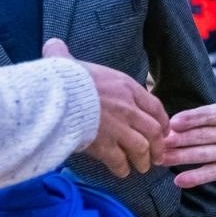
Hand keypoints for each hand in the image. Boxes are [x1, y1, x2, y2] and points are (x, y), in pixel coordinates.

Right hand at [44, 38, 168, 176]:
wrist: (55, 97)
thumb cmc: (62, 78)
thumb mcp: (68, 62)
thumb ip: (64, 54)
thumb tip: (53, 44)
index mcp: (125, 87)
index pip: (154, 105)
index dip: (161, 120)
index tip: (162, 130)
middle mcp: (128, 108)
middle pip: (153, 131)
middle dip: (157, 146)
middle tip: (156, 156)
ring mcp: (118, 129)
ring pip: (141, 148)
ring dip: (143, 160)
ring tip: (141, 168)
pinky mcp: (105, 146)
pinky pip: (120, 161)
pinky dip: (122, 168)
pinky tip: (121, 172)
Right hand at [161, 49, 215, 186]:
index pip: (211, 114)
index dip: (194, 118)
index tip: (174, 121)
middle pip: (200, 135)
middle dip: (180, 138)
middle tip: (159, 141)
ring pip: (202, 153)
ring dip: (182, 156)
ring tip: (161, 160)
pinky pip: (214, 172)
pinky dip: (198, 177)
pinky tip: (179, 182)